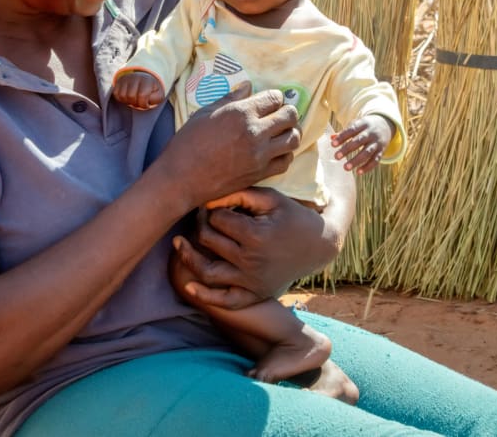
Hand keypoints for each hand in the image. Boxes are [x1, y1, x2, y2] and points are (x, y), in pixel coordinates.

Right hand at [113, 70, 164, 109]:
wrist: (144, 78)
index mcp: (146, 80)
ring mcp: (125, 79)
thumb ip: (155, 98)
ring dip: (128, 101)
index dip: (144, 104)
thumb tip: (146, 100)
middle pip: (130, 96)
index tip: (146, 104)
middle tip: (139, 102)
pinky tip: (128, 97)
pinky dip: (122, 99)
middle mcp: (134, 77)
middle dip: (135, 103)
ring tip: (134, 99)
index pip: (142, 95)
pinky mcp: (118, 82)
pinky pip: (116, 94)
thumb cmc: (151, 90)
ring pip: (122, 95)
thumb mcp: (159, 94)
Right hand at [156, 83, 299, 209]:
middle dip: (288, 112)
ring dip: (291, 132)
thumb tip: (248, 86)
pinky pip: (286, 161)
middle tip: (280, 114)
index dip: (275, 97)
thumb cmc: (188, 142)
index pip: (274, 98)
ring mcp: (260, 154)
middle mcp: (255, 132)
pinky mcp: (260, 173)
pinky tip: (276, 151)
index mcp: (241, 113)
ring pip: (293, 139)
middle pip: (290, 116)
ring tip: (282, 132)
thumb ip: (231, 98)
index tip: (270, 101)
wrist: (182, 178)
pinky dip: (285, 154)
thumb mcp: (205, 113)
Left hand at [171, 187, 333, 308]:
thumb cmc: (292, 216)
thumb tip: (209, 200)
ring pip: (208, 272)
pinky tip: (189, 286)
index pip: (217, 220)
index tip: (212, 203)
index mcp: (256, 236)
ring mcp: (252, 281)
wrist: (318, 246)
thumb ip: (240, 195)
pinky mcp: (254, 294)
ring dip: (189, 258)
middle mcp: (251, 261)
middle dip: (200, 225)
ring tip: (179, 244)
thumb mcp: (271, 199)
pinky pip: (225, 301)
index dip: (211, 209)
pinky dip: (205, 297)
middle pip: (209, 242)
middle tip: (199, 216)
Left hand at [330, 114, 393, 173]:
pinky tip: (358, 172)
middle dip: (347, 149)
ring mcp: (377, 142)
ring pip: (367, 152)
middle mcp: (371, 133)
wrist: (386, 125)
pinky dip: (367, 167)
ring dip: (356, 160)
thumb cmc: (365, 127)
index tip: (332, 145)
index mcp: (363, 124)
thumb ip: (345, 132)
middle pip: (358, 141)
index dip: (342, 137)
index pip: (351, 130)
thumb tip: (331, 138)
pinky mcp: (382, 151)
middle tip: (336, 157)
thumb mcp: (357, 125)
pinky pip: (375, 160)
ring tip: (345, 168)